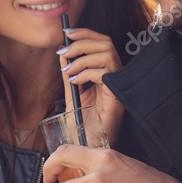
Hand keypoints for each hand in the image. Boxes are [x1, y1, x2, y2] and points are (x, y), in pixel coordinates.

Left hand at [58, 27, 123, 144]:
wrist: (87, 150)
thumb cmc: (83, 127)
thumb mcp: (72, 95)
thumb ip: (70, 75)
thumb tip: (63, 53)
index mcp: (105, 74)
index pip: (101, 42)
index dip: (85, 33)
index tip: (67, 33)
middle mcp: (114, 77)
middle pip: (106, 42)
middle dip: (83, 41)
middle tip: (64, 50)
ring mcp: (118, 86)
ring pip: (107, 53)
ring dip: (83, 57)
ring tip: (68, 71)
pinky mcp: (118, 97)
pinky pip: (105, 73)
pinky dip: (86, 72)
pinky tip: (75, 82)